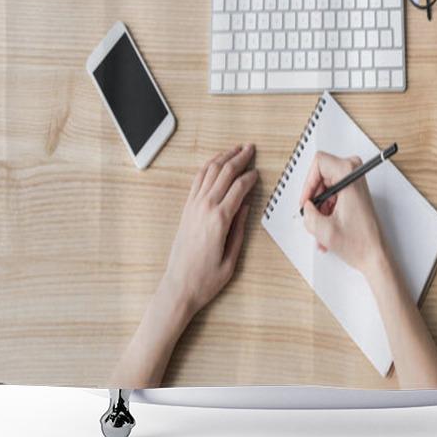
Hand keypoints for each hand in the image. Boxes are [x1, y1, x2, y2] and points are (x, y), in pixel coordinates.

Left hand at [161, 144, 257, 318]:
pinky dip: (207, 168)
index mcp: (219, 220)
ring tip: (234, 150)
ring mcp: (193, 207)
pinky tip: (215, 163)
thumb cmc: (205, 278)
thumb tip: (246, 206)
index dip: (250, 177)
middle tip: (250, 149)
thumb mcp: (231, 258)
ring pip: (209, 172)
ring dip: (223, 158)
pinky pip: (197, 181)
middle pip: (224, 173)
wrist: (178, 287)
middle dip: (239, 158)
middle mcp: (204, 209)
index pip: (239, 188)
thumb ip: (240, 228)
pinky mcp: (186, 210)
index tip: (258, 172)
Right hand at [300, 151, 386, 275]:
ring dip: (320, 209)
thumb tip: (306, 207)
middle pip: (320, 177)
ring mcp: (355, 182)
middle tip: (313, 216)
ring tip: (321, 228)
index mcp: (349, 174)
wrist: (375, 255)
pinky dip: (326, 212)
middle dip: (314, 200)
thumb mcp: (324, 230)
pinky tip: (326, 228)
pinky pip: (332, 196)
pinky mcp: (354, 192)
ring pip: (324, 189)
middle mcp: (354, 174)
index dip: (308, 183)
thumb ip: (308, 214)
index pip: (319, 162)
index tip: (307, 200)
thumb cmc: (360, 242)